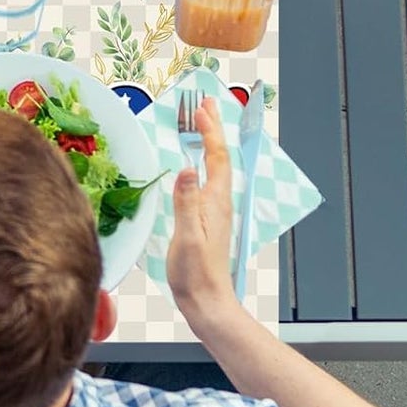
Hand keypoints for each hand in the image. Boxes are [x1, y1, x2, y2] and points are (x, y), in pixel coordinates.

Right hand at [166, 98, 239, 328]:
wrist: (206, 302)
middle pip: (219, 158)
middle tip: (207, 104)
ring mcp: (213, 211)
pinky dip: (202, 161)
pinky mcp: (206, 219)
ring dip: (208, 142)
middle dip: (214, 129)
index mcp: (215, 202)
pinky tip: (194, 163)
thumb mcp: (188, 236)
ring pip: (214, 167)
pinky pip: (206, 179)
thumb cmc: (196, 273)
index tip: (202, 109)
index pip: (216, 158)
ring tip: (201, 124)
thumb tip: (189, 167)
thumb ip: (187, 202)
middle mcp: (218, 202)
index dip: (210, 132)